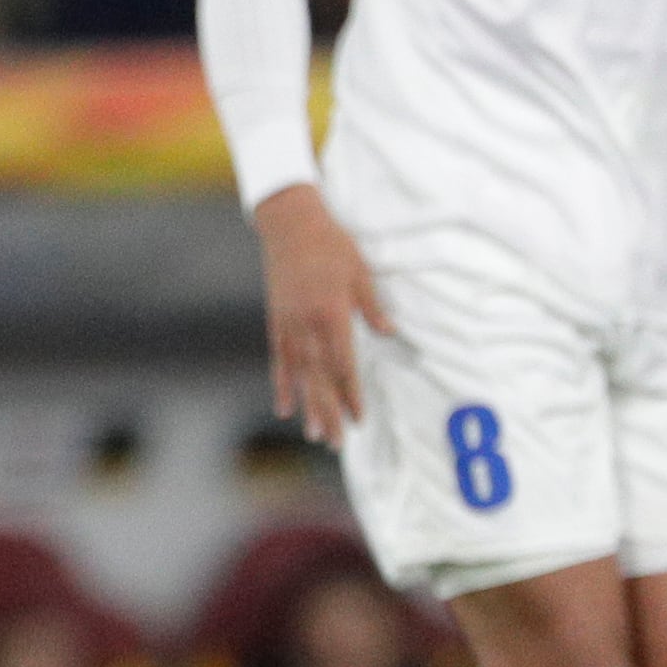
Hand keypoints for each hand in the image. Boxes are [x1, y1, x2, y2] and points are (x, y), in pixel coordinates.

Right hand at [253, 183, 389, 444]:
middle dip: (328, 411)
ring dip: (307, 406)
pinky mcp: (276, 321)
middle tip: (336, 442)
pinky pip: (278, 360)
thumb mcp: (360, 271)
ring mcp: (287, 325)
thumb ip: (372, 306)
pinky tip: (284, 407)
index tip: (359, 418)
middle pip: (319, 377)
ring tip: (314, 434)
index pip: (343, 363)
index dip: (350, 394)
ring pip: (298, 375)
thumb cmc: (331, 245)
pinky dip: (281, 385)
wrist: (289, 224)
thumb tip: (390, 334)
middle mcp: (306, 325)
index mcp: (331, 313)